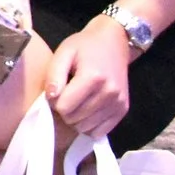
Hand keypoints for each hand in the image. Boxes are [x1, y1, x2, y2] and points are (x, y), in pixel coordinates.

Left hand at [45, 17, 134, 142]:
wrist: (114, 42)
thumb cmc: (84, 46)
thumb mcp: (64, 52)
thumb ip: (54, 75)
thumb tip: (51, 98)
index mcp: (93, 78)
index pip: (64, 107)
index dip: (54, 100)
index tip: (56, 89)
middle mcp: (109, 93)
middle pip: (74, 120)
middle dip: (64, 110)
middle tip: (66, 95)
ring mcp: (118, 104)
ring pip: (86, 128)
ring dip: (76, 119)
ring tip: (76, 100)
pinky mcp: (123, 110)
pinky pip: (100, 132)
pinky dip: (89, 125)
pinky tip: (87, 109)